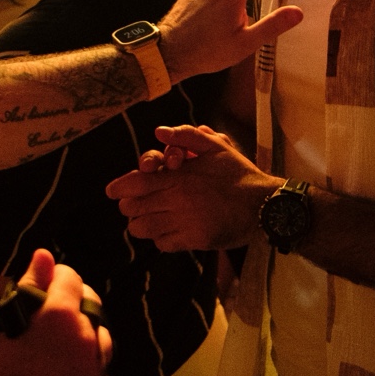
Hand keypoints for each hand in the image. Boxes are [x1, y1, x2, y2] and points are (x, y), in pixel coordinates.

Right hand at [0, 250, 110, 375]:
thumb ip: (27, 286)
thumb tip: (44, 255)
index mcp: (61, 314)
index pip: (70, 278)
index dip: (55, 277)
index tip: (43, 286)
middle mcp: (86, 337)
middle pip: (90, 305)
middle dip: (73, 303)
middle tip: (49, 318)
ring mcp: (95, 369)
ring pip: (100, 338)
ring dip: (84, 335)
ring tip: (59, 347)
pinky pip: (99, 370)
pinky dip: (86, 366)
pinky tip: (65, 374)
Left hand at [108, 126, 277, 250]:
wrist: (263, 204)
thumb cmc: (238, 173)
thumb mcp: (216, 146)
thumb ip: (186, 135)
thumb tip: (159, 132)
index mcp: (180, 176)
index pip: (137, 183)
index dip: (119, 188)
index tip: (111, 191)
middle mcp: (178, 200)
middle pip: (134, 207)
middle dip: (129, 206)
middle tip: (131, 205)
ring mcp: (185, 222)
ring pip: (144, 228)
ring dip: (140, 224)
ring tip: (144, 220)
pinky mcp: (195, 240)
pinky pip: (163, 243)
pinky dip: (159, 238)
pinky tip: (166, 231)